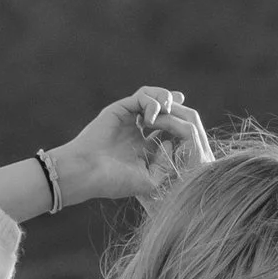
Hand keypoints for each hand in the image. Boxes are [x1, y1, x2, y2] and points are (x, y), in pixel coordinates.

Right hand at [45, 86, 214, 206]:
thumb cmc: (114, 181)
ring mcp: (127, 119)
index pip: (165, 130)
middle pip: (160, 110)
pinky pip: (141, 97)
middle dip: (174, 106)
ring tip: (170, 107)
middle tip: (183, 104)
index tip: (190, 126)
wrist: (87, 173)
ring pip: (151, 98)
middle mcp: (134, 131)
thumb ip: (164, 164)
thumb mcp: (148, 180)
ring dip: (164, 99)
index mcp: (141, 147)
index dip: (178, 125)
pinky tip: (155, 116)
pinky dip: (152, 102)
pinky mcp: (119, 109)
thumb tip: (171, 143)